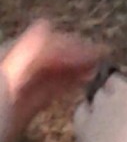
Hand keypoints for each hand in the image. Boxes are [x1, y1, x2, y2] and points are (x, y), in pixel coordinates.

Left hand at [0, 20, 104, 141]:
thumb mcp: (4, 79)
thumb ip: (25, 52)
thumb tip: (46, 24)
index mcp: (3, 63)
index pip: (38, 44)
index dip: (67, 44)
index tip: (94, 51)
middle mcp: (7, 76)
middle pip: (43, 59)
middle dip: (72, 55)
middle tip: (101, 58)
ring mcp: (12, 97)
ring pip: (46, 76)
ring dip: (71, 69)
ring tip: (96, 69)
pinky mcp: (17, 117)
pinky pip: (43, 94)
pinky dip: (62, 87)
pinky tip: (80, 84)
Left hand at [75, 45, 126, 141]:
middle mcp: (122, 90)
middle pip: (119, 81)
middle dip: (123, 85)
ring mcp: (101, 107)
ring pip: (100, 93)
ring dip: (105, 97)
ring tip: (110, 106)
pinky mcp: (85, 125)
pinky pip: (82, 113)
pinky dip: (86, 112)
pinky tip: (89, 117)